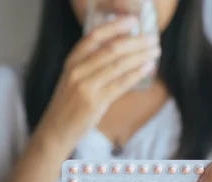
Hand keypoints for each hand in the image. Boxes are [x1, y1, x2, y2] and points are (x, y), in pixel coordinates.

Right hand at [35, 16, 159, 146]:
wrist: (56, 130)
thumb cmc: (69, 105)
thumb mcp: (74, 79)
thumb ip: (91, 65)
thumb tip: (121, 50)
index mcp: (71, 61)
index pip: (94, 36)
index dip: (115, 26)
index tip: (133, 20)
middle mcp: (77, 70)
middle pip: (111, 49)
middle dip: (135, 41)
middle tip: (153, 38)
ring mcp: (85, 86)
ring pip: (118, 65)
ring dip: (140, 56)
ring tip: (155, 51)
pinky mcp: (95, 102)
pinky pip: (120, 84)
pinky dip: (136, 73)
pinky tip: (148, 68)